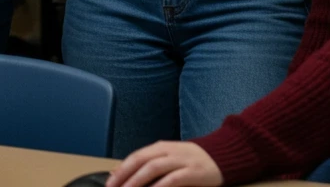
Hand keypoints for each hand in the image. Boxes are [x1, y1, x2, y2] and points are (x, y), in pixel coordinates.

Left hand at [106, 141, 223, 186]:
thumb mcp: (169, 158)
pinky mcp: (193, 171)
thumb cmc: (190, 161)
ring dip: (138, 180)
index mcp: (160, 147)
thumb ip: (150, 164)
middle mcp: (168, 151)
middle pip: (141, 160)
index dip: (121, 169)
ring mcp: (180, 160)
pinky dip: (160, 186)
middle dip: (124, 175)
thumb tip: (123, 174)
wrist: (220, 155)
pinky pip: (173, 178)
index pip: (136, 156)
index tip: (109, 183)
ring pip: (154, 167)